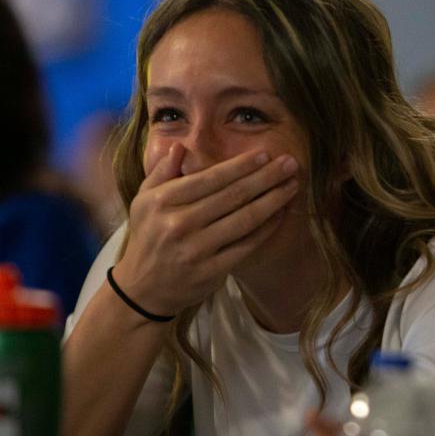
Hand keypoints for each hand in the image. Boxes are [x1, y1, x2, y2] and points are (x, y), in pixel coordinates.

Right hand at [113, 143, 299, 315]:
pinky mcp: (211, 271)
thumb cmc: (148, 237)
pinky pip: (246, 245)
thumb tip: (181, 146)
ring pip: (245, 219)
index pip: (210, 178)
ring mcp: (197, 249)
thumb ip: (162, 171)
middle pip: (233, 196)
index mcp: (163, 201)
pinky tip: (281, 214)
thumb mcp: (144, 200)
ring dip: (273, 200)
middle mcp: (179, 224)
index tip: (265, 154)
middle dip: (266, 177)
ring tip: (292, 185)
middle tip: (290, 163)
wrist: (142, 289)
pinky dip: (267, 229)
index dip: (241, 165)